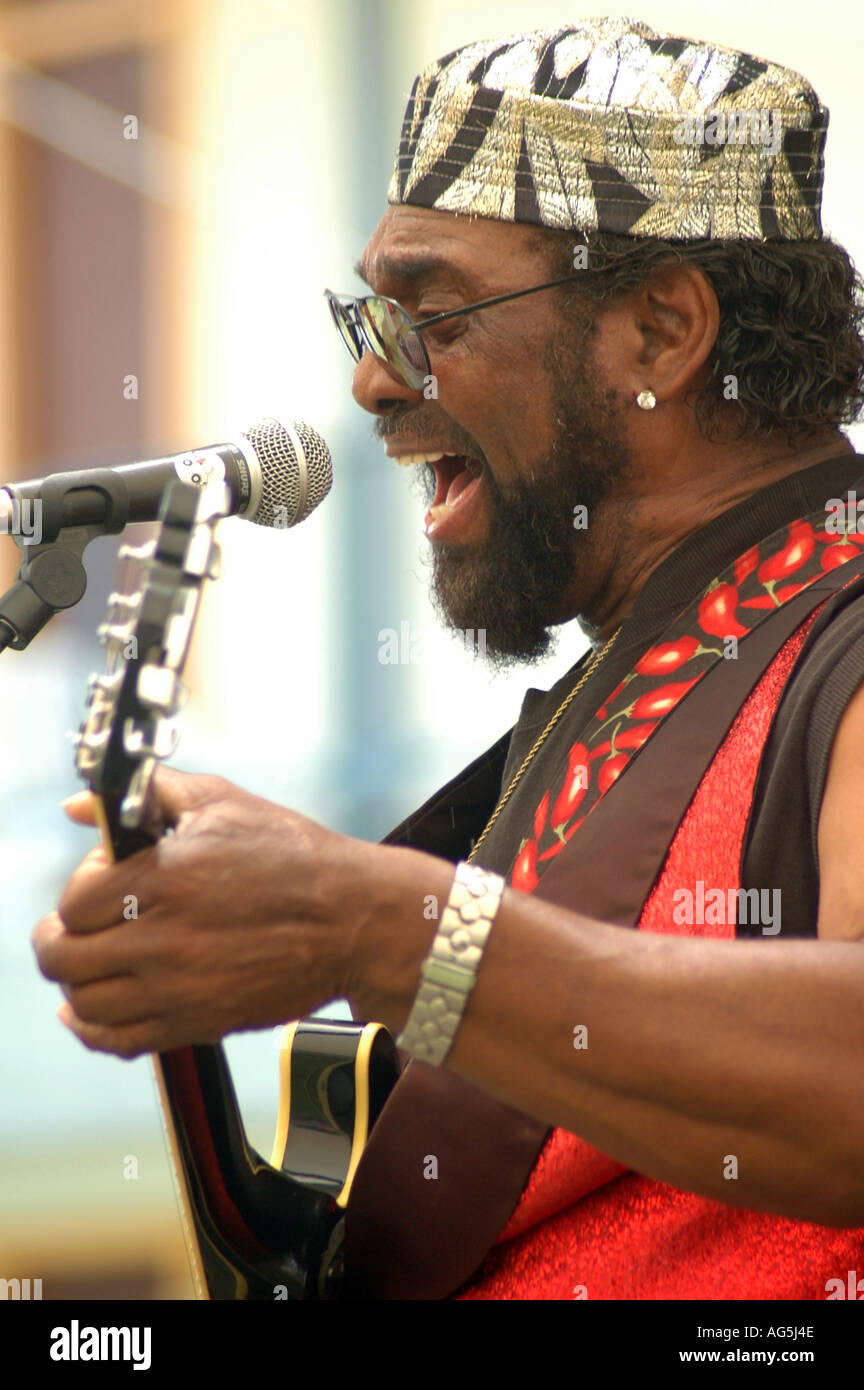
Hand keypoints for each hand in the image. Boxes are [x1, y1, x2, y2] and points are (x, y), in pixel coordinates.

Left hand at [31, 768, 377, 1057]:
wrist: (355, 920)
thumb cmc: (295, 856)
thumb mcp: (225, 803)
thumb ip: (151, 795)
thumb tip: (81, 805)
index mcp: (168, 876)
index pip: (76, 899)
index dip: (80, 886)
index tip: (103, 880)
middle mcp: (166, 937)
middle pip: (65, 956)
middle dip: (59, 937)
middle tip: (73, 926)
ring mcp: (181, 986)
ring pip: (84, 1002)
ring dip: (74, 982)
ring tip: (89, 962)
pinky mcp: (198, 1021)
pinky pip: (119, 1040)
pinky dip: (90, 1030)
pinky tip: (87, 1011)